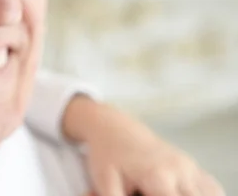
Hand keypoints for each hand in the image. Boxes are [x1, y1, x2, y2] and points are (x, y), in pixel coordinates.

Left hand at [63, 97, 224, 195]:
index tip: (143, 195)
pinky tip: (182, 193)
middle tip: (149, 191)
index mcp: (157, 176)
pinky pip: (210, 187)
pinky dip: (203, 193)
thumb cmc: (107, 155)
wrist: (112, 127)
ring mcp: (189, 166)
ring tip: (162, 190)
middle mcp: (179, 170)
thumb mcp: (104, 182)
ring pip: (209, 193)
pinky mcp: (193, 165)